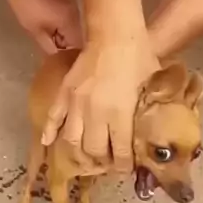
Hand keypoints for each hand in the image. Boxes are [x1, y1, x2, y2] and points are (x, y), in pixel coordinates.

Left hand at [4, 0, 82, 53]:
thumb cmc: (28, 11)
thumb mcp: (37, 34)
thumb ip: (51, 49)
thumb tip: (60, 58)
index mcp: (69, 20)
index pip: (77, 42)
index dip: (70, 52)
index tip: (60, 55)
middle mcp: (76, 11)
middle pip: (77, 34)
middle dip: (67, 42)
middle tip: (52, 43)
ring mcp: (74, 3)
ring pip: (75, 25)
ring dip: (65, 32)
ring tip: (51, 32)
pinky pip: (71, 16)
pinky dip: (65, 22)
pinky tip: (53, 22)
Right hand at [41, 34, 159, 173]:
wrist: (115, 34)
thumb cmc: (140, 60)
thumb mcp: (153, 90)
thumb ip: (148, 115)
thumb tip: (150, 135)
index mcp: (119, 114)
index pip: (119, 153)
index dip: (123, 166)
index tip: (126, 168)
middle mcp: (95, 113)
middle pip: (93, 151)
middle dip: (102, 163)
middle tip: (107, 163)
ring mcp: (76, 103)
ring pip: (71, 141)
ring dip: (79, 154)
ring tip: (86, 158)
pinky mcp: (64, 93)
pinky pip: (53, 118)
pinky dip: (50, 132)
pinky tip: (49, 142)